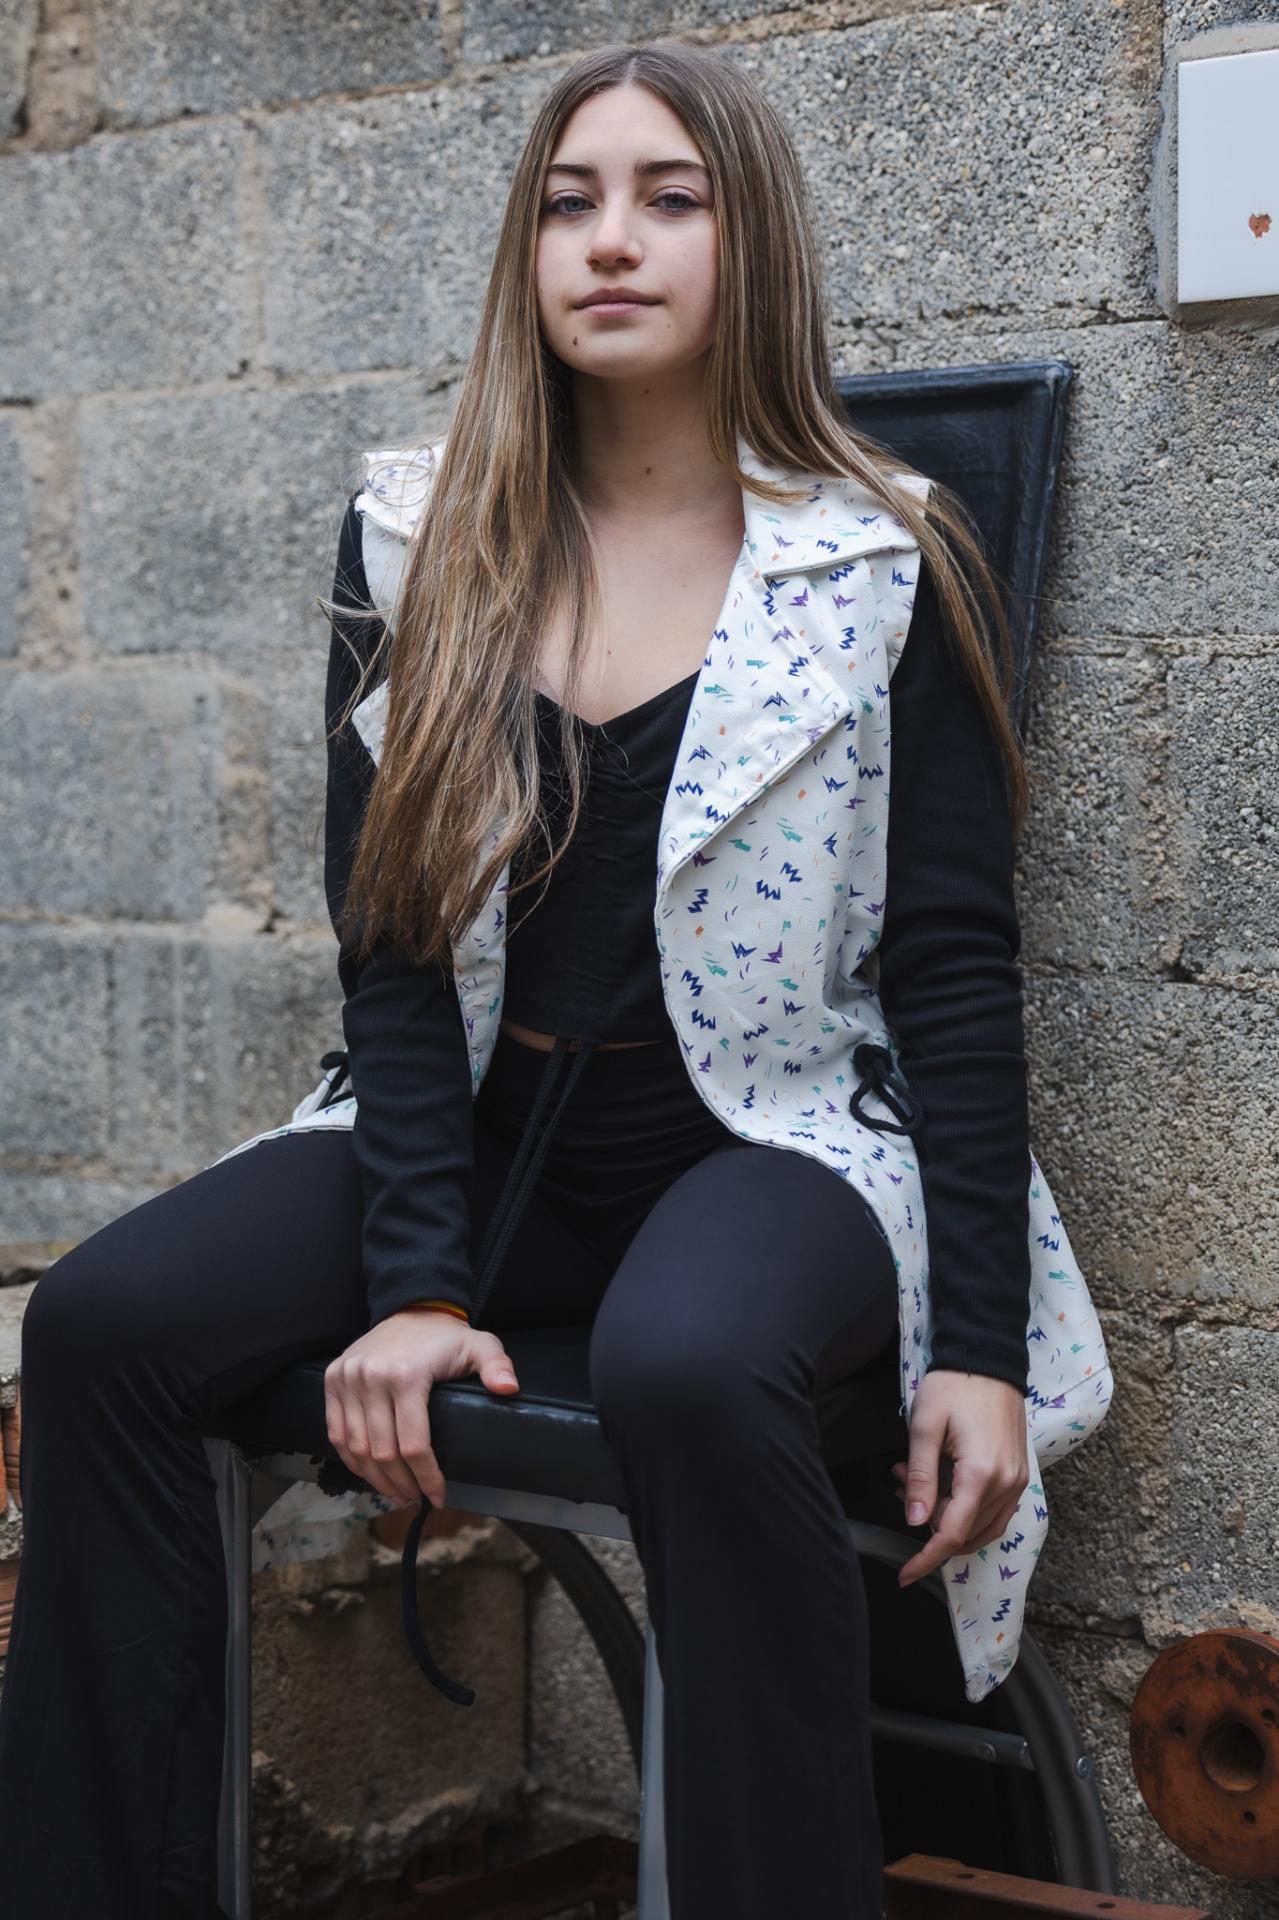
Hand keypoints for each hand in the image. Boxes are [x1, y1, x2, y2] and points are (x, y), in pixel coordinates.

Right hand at [324, 1307, 519, 1509]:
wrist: (410, 1308)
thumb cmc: (445, 1337)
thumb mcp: (480, 1346)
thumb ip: (497, 1366)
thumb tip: (509, 1389)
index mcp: (406, 1373)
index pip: (414, 1443)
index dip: (426, 1477)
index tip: (438, 1495)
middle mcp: (371, 1376)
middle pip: (383, 1451)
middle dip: (401, 1484)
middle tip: (416, 1499)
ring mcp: (348, 1378)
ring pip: (356, 1448)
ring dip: (375, 1479)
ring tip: (396, 1493)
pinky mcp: (333, 1380)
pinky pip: (336, 1432)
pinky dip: (351, 1459)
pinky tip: (370, 1473)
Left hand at [889, 1368, 1028, 1587]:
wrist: (989, 1360)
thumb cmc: (954, 1386)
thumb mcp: (925, 1427)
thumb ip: (920, 1478)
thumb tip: (916, 1523)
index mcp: (982, 1474)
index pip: (952, 1534)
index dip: (926, 1559)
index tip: (905, 1575)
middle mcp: (1007, 1484)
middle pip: (966, 1534)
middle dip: (929, 1524)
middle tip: (902, 1484)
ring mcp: (1018, 1481)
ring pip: (982, 1528)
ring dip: (947, 1517)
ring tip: (915, 1479)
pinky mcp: (1019, 1475)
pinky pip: (994, 1512)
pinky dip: (965, 1509)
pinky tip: (942, 1482)